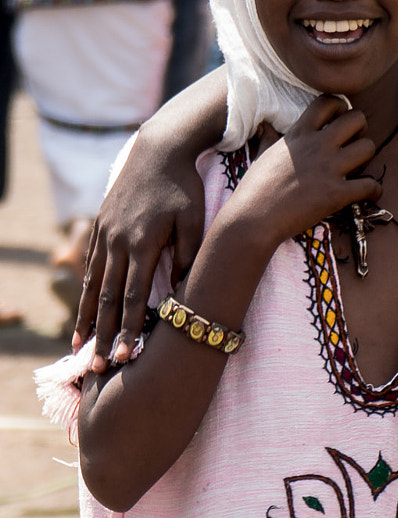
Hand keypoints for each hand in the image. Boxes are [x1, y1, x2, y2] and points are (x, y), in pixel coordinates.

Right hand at [76, 134, 207, 370]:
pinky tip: (84, 313)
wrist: (157, 150)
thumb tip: (184, 292)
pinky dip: (85, 293)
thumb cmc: (185, 187)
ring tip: (80, 348)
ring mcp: (103, 234)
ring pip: (91, 285)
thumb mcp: (196, 220)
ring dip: (86, 319)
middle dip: (102, 335)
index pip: (132, 297)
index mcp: (141, 244)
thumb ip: (190, 256)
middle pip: (106, 298)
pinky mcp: (99, 227)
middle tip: (98, 366)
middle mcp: (116, 242)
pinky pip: (90, 267)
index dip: (128, 329)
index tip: (127, 357)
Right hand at [227, 96, 380, 248]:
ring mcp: (328, 169)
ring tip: (358, 169)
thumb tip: (266, 126)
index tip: (340, 122)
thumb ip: (269, 138)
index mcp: (299, 133)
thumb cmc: (254, 189)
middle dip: (362, 130)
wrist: (253, 218)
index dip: (341, 108)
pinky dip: (374, 190)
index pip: (328, 102)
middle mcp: (316, 146)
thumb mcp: (262, 154)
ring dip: (369, 158)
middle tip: (354, 145)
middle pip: (357, 118)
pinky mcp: (337, 194)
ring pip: (369, 147)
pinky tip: (367, 194)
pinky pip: (371, 185)